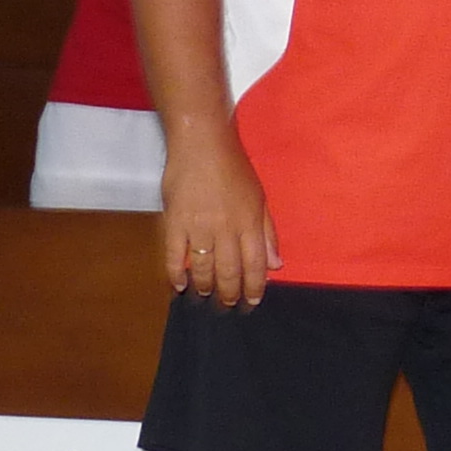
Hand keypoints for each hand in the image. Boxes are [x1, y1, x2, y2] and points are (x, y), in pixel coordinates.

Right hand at [160, 123, 276, 306]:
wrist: (201, 144)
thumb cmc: (234, 168)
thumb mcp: (260, 198)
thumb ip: (267, 233)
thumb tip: (276, 265)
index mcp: (250, 223)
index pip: (255, 265)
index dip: (254, 288)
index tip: (252, 302)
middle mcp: (226, 229)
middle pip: (229, 271)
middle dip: (230, 293)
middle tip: (227, 305)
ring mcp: (199, 227)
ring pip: (203, 268)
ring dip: (205, 286)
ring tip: (205, 296)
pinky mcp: (174, 222)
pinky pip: (174, 255)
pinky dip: (176, 273)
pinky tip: (179, 285)